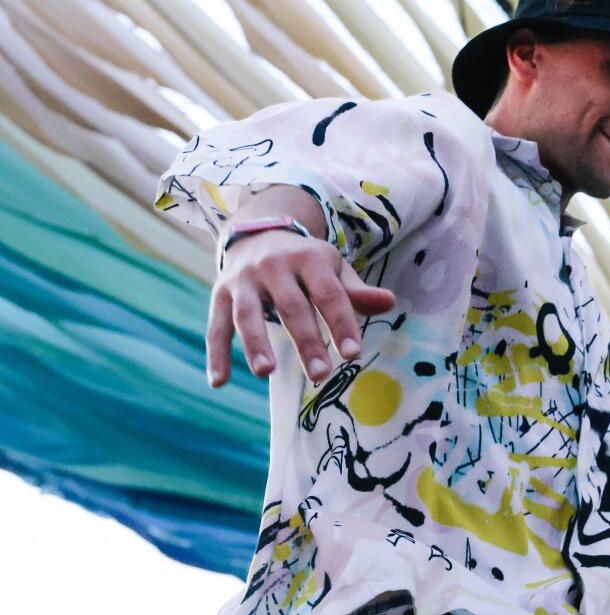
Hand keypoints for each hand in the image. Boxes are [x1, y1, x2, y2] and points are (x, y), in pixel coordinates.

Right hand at [208, 231, 395, 386]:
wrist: (258, 233)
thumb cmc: (305, 262)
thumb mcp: (333, 269)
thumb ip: (356, 292)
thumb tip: (389, 303)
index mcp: (310, 259)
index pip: (329, 294)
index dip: (342, 323)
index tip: (353, 354)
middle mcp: (275, 266)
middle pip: (292, 307)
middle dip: (306, 341)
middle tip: (320, 375)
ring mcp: (244, 280)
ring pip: (247, 315)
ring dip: (256, 344)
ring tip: (267, 372)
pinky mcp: (220, 294)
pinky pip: (216, 325)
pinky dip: (216, 354)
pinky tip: (219, 381)